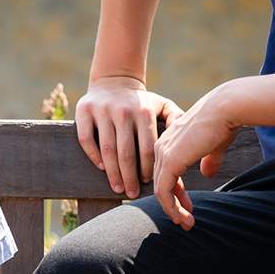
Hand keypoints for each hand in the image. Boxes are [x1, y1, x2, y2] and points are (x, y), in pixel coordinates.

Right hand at [74, 76, 185, 197]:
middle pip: (126, 152)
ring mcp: (102, 111)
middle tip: (131, 194)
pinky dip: (93, 155)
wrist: (114, 80)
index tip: (147, 182)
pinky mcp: (84, 111)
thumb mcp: (163, 106)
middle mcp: (123, 111)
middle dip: (129, 177)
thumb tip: (190, 145)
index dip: (147, 168)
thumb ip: (177, 122)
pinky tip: (101, 168)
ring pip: (107, 149)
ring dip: (112, 172)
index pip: (147, 148)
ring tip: (117, 188)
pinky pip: (86, 139)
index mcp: (144, 112)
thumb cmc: (142, 102)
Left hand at [150, 86, 245, 230]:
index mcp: (170, 140)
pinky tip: (183, 217)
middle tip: (186, 220)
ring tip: (186, 223)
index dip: (177, 191)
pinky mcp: (169, 162)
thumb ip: (208, 159)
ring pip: (160, 191)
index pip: (167, 171)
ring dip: (173, 210)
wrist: (225, 109)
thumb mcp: (214, 145)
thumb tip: (208, 173)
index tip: (188, 207)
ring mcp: (163, 154)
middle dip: (174, 204)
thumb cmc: (224, 122)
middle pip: (161, 182)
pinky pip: (163, 192)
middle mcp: (162, 146)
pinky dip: (171, 208)